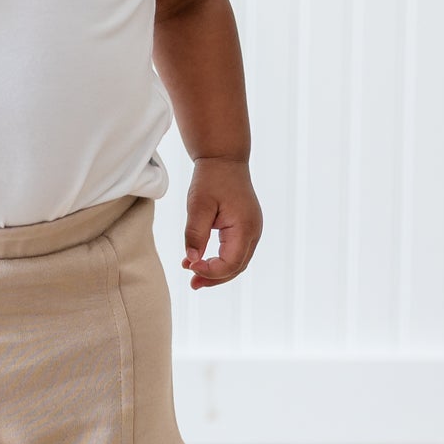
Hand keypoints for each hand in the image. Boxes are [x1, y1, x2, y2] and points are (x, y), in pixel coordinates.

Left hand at [181, 157, 261, 287]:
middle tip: (192, 284)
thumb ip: (195, 234)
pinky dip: (220, 260)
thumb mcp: (198, 205)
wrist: (224, 159)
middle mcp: (254, 232)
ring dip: (216, 271)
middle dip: (214, 278)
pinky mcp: (246, 228)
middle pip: (236, 267)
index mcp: (245, 228)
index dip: (210, 271)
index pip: (230, 263)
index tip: (189, 266)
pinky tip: (201, 260)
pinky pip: (235, 251)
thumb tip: (191, 260)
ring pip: (237, 262)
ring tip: (193, 275)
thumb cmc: (211, 179)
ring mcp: (252, 230)